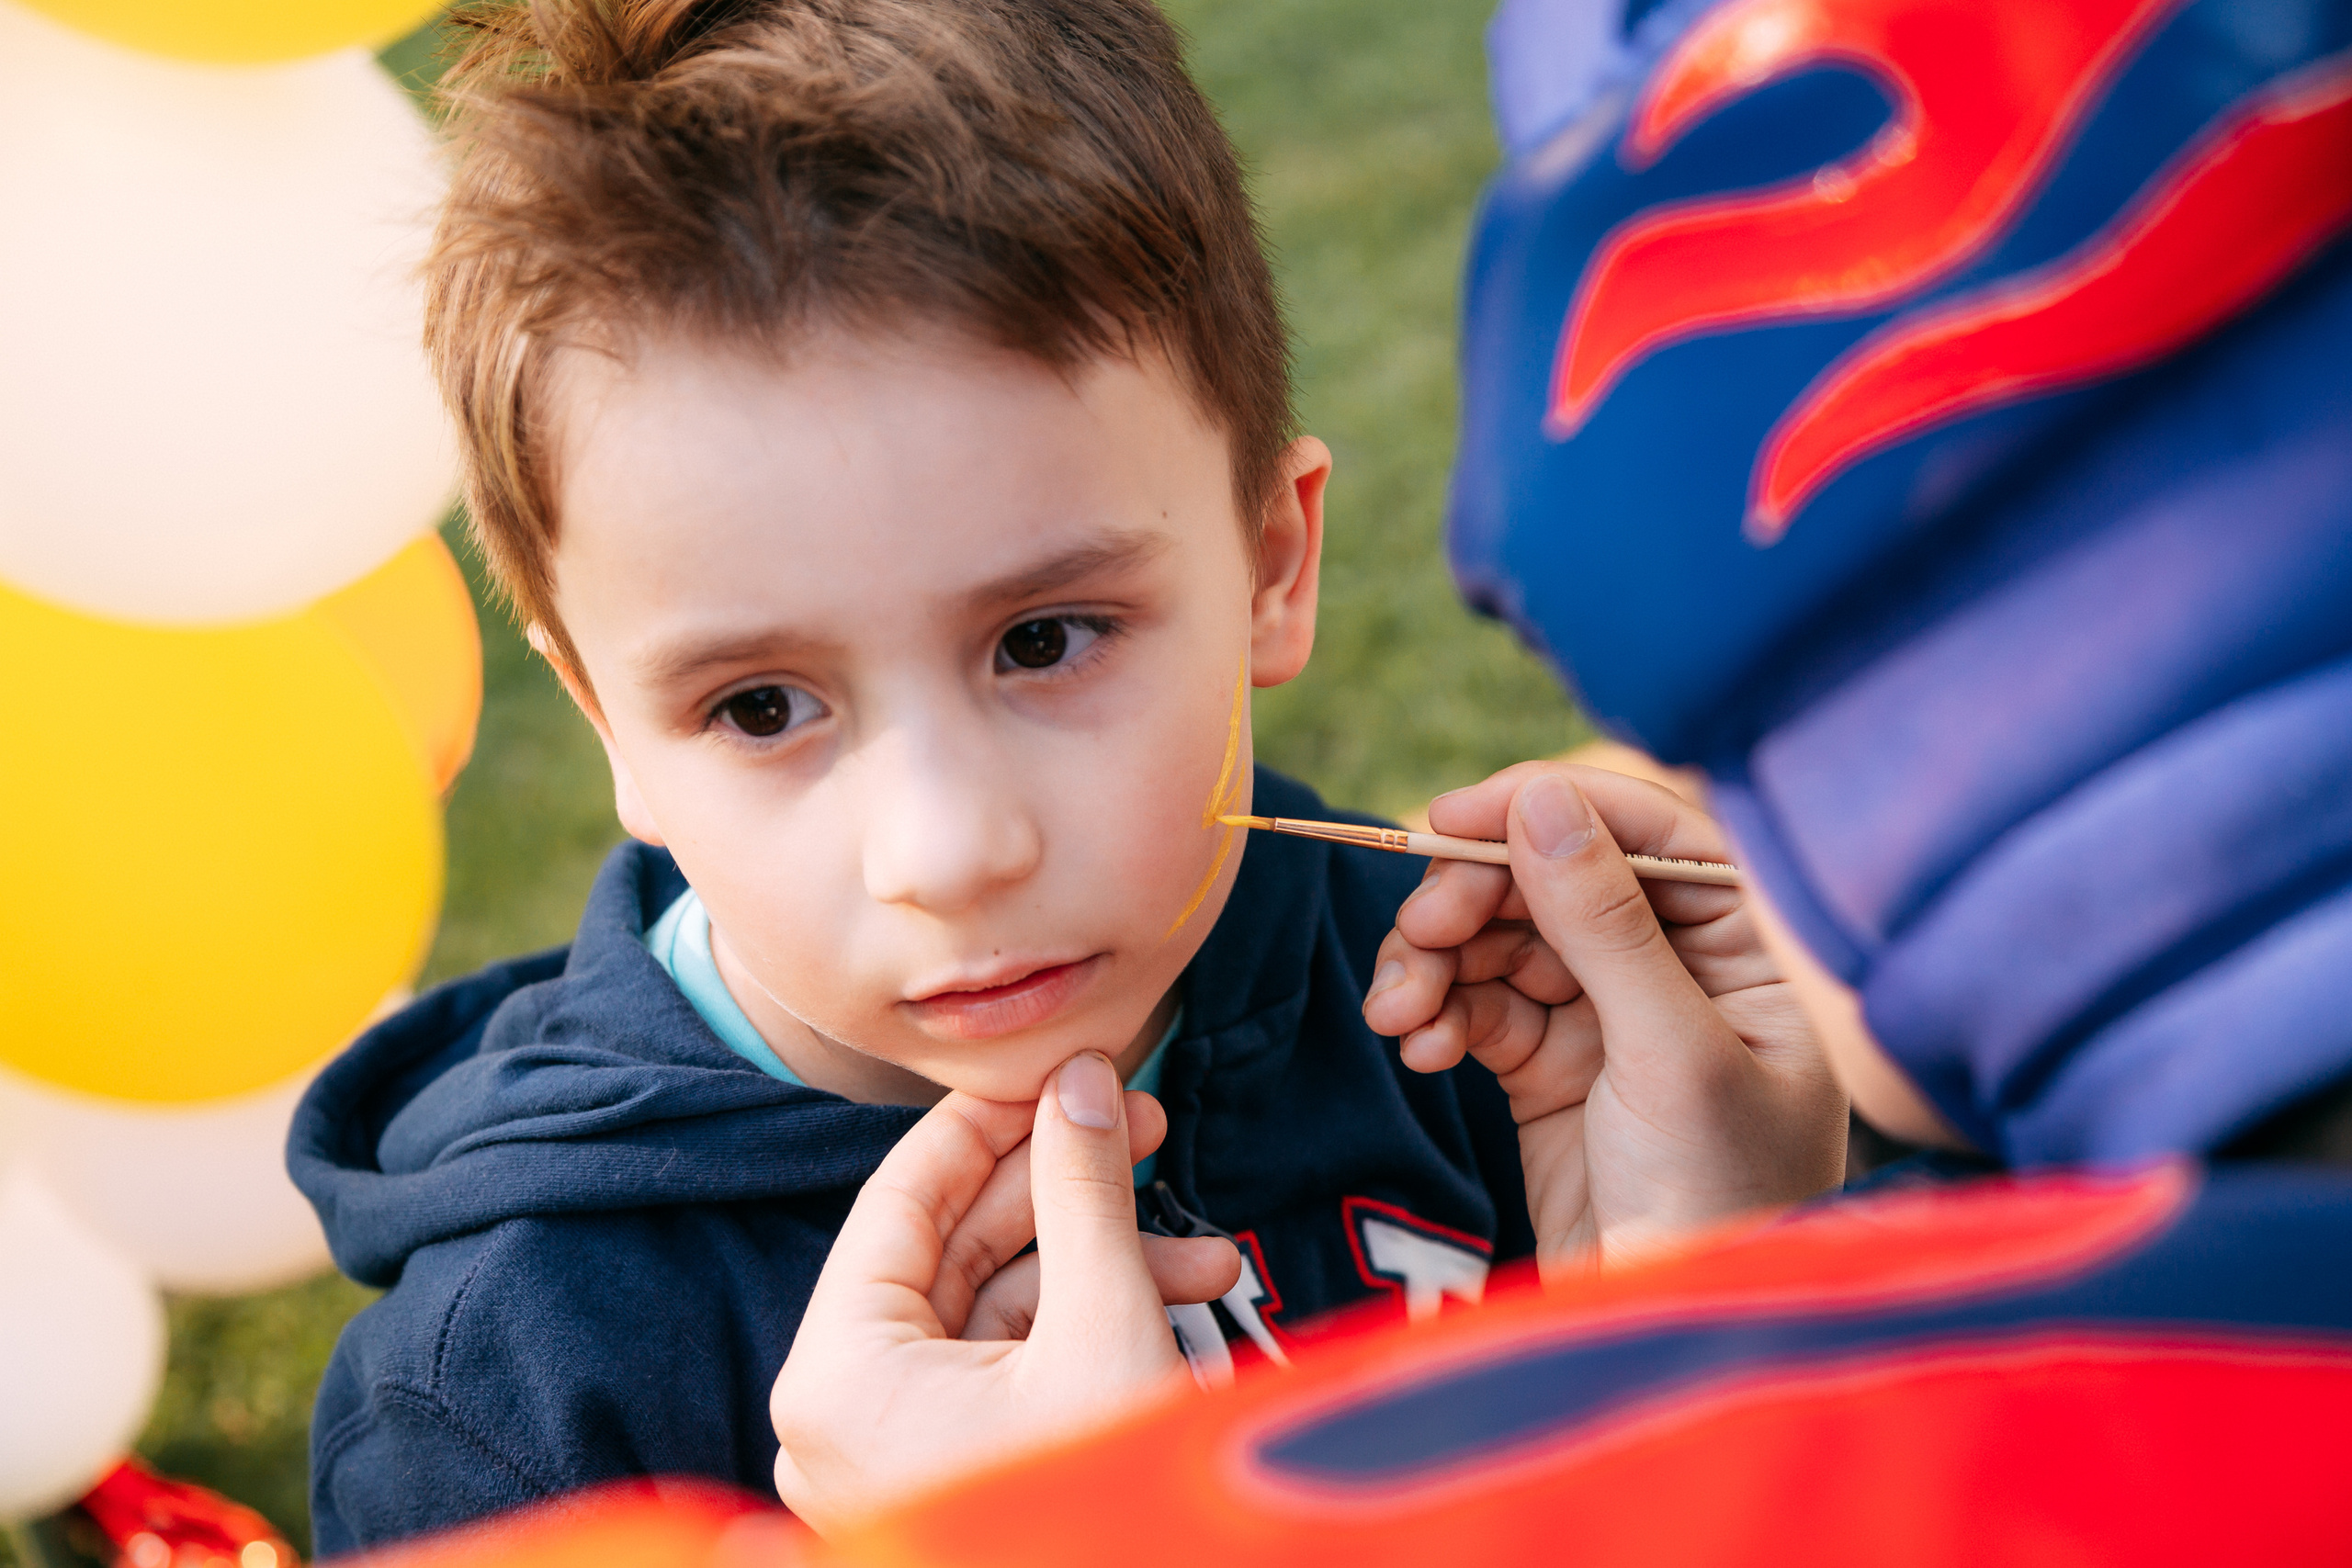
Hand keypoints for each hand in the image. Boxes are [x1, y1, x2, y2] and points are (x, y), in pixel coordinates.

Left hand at [770, 1052, 1239, 1534]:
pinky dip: (1090, 1330)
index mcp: (838, 1374)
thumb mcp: (1102, 1331)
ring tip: (1207, 1253)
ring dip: (1103, 1264)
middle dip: (1067, 1189)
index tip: (1067, 1070)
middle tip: (1146, 1125)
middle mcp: (844, 1412)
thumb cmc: (1105, 1512)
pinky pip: (1010, 1370)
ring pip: (997, 1309)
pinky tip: (1184, 1305)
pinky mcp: (950, 1476)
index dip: (993, 1119)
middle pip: (955, 1248)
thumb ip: (1086, 1194)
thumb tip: (1086, 1082)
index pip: (904, 1196)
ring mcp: (894, 1454)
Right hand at [1363, 763, 1844, 1274]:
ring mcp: (1603, 1018)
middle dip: (1472, 898)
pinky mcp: (1544, 1069)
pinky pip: (1473, 1005)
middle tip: (1419, 936)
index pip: (1643, 831)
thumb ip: (1605, 923)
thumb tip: (1541, 799)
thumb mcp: (1671, 1054)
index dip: (1544, 809)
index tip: (1451, 818)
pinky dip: (1435, 1014)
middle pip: (1550, 877)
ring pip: (1498, 939)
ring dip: (1435, 961)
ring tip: (1397, 1014)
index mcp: (1739, 946)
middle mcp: (1672, 967)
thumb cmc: (1720, 1199)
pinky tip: (1416, 1049)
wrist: (1668, 1334)